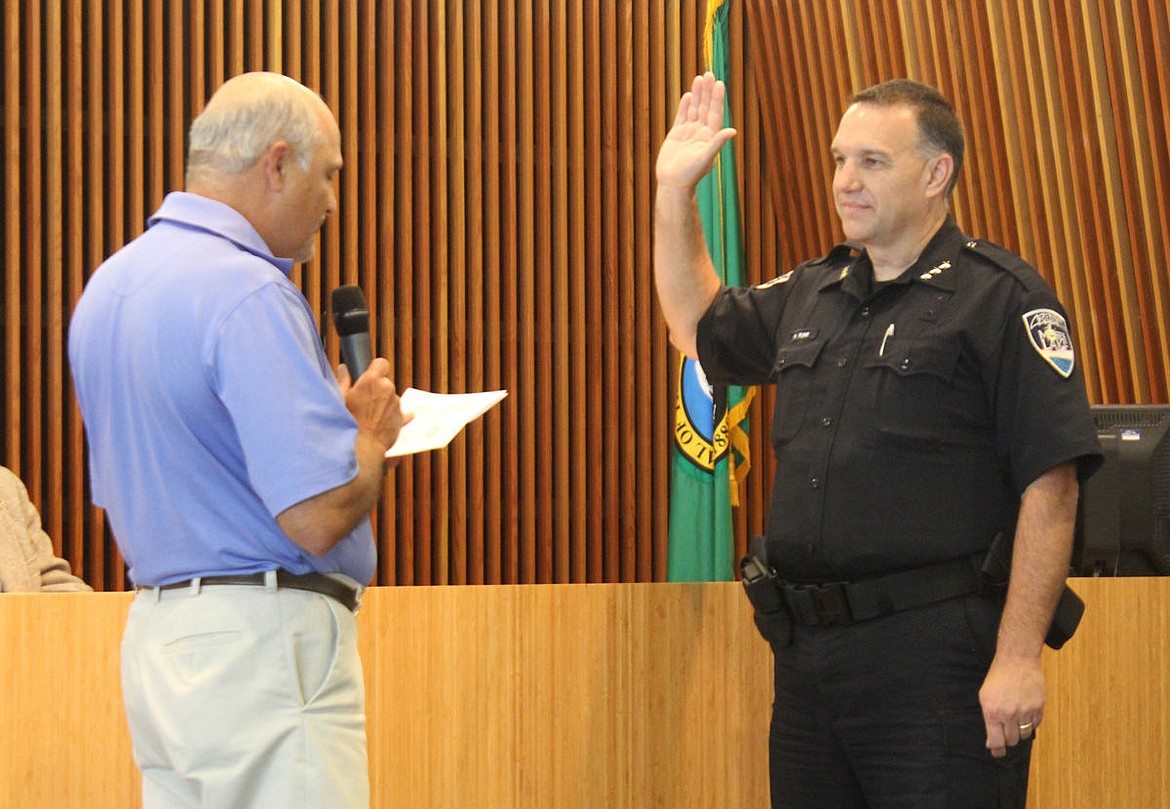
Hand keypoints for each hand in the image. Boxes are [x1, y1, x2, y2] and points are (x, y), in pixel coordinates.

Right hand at [337, 357, 410, 451]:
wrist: (361, 446)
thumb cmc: (348, 422)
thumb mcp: (341, 398)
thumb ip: (344, 380)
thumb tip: (343, 369)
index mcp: (372, 380)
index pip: (381, 363)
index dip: (376, 368)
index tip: (371, 375)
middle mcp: (387, 389)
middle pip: (386, 383)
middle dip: (378, 390)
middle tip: (365, 402)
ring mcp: (396, 403)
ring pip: (392, 398)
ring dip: (384, 404)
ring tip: (371, 416)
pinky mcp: (401, 418)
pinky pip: (401, 413)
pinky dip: (394, 415)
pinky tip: (385, 422)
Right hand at [656, 72, 737, 192]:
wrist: (673, 184)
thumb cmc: (690, 174)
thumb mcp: (705, 158)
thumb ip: (717, 143)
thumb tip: (733, 131)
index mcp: (710, 137)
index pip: (715, 113)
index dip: (717, 98)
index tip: (719, 83)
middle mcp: (701, 133)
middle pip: (705, 107)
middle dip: (707, 91)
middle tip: (709, 74)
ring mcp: (689, 133)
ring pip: (694, 109)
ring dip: (697, 94)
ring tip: (699, 78)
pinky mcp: (677, 135)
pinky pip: (682, 116)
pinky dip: (685, 106)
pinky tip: (688, 95)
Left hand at [979, 653, 1044, 757]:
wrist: (1017, 661)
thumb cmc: (998, 678)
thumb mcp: (985, 697)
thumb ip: (988, 720)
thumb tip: (991, 743)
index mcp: (992, 713)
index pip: (996, 742)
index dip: (997, 751)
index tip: (998, 753)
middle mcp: (1009, 714)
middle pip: (1012, 740)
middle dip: (1009, 738)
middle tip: (1006, 729)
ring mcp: (1025, 711)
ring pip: (1025, 734)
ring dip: (1020, 731)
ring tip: (1016, 718)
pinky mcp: (1039, 707)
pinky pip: (1036, 724)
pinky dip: (1031, 722)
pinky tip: (1026, 711)